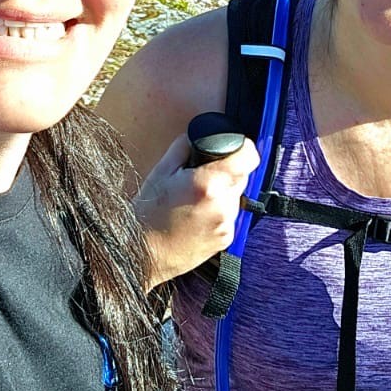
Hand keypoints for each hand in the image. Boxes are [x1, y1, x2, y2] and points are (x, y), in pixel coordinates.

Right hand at [134, 131, 258, 288]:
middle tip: (202, 175)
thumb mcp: (162, 170)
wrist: (141, 253)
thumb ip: (185, 147)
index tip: (234, 147)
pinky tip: (196, 215)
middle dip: (226, 171)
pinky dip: (218, 211)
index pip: (249, 156)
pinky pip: (230, 215)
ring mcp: (227, 224)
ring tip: (195, 199)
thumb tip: (199, 137)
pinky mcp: (226, 239)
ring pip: (236, 196)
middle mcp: (224, 205)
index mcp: (209, 183)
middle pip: (242, 175)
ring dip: (223, 192)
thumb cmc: (148, 213)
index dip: (243, 147)